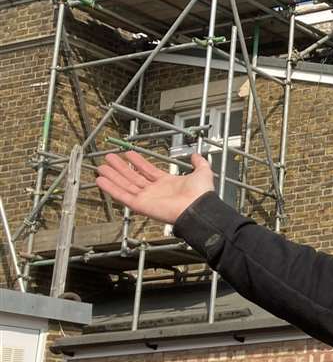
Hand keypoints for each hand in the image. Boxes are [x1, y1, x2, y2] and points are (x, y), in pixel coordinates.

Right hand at [96, 151, 214, 225]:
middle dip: (120, 167)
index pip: (148, 170)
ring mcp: (146, 198)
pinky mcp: (139, 205)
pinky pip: (122, 195)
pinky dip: (110, 188)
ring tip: (101, 166)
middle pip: (133, 177)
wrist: (198, 207)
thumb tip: (197, 155)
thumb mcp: (202, 172)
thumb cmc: (201, 194)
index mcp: (167, 183)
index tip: (128, 153)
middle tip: (109, 157)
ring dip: (112, 176)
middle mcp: (155, 191)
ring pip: (125, 185)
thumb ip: (199, 163)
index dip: (138, 162)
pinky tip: (101, 180)